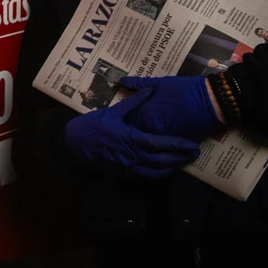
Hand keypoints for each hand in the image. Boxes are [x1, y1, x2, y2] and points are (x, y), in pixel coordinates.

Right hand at [63, 92, 199, 178]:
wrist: (73, 143)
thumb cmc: (92, 125)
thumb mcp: (113, 111)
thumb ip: (134, 102)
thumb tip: (149, 90)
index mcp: (132, 139)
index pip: (161, 144)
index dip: (178, 145)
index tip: (191, 145)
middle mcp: (132, 156)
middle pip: (162, 161)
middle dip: (180, 159)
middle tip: (193, 155)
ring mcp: (127, 167)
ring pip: (155, 173)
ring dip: (170, 169)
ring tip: (181, 163)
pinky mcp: (122, 173)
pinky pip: (144, 176)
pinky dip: (156, 174)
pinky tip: (162, 169)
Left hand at [118, 76, 222, 140]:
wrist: (212, 101)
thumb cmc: (184, 89)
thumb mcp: (159, 83)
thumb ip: (138, 84)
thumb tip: (121, 81)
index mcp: (144, 113)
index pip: (127, 122)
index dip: (123, 123)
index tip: (120, 123)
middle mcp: (151, 129)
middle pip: (135, 137)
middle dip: (130, 136)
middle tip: (125, 136)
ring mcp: (164, 139)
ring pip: (148, 146)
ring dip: (144, 145)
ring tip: (139, 145)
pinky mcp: (176, 146)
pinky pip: (163, 151)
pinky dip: (158, 150)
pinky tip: (155, 150)